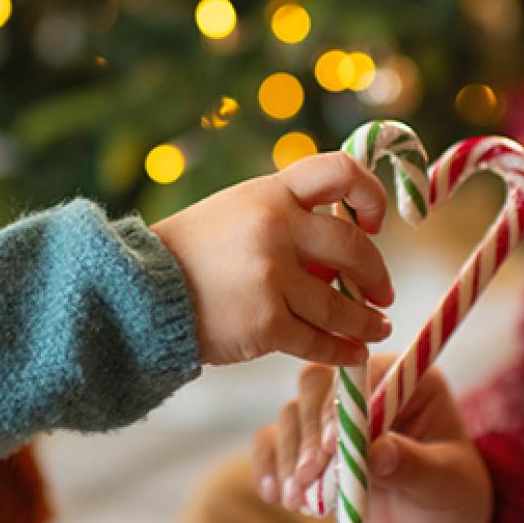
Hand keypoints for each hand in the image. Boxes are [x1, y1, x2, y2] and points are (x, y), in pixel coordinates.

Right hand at [151, 152, 393, 365]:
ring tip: (375, 327)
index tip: (375, 223)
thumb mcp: (236, 214)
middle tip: (384, 292)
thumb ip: (288, 222)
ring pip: (341, 304)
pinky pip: (318, 341)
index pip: (340, 170)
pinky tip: (352, 352)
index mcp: (270, 193)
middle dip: (377, 275)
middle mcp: (275, 228)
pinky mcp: (266, 323)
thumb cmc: (193, 255)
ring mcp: (272, 277)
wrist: (140, 294)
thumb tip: (344, 256)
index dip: (371, 193)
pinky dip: (342, 351)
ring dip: (367, 320)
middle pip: (354, 247)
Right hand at [252, 355, 494, 522]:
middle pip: (315, 387)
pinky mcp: (309, 447)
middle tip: (307, 477)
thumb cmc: (452, 495)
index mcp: (402, 380)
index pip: (359, 375)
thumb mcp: (445, 481)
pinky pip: (275, 444)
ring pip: (292, 416)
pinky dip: (270, 466)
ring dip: (289, 457)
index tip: (331, 448)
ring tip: (296, 498)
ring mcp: (330, 418)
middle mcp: (361, 389)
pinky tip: (274, 494)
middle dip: (308, 435)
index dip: (339, 407)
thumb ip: (411, 463)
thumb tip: (376, 453)